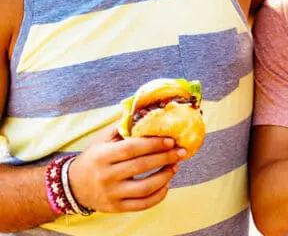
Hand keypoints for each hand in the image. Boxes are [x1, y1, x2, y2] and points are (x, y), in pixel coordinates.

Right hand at [68, 136, 184, 212]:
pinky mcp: (116, 208)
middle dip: (166, 157)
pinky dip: (159, 195)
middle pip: (141, 166)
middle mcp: (106, 176)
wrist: (73, 187)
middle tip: (181, 151)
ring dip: (165, 176)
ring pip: (145, 187)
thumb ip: (122, 128)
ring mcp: (111, 194)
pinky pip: (143, 204)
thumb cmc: (94, 159)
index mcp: (102, 156)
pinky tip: (166, 184)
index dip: (153, 144)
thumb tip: (146, 112)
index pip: (132, 148)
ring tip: (175, 166)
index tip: (171, 140)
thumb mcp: (102, 141)